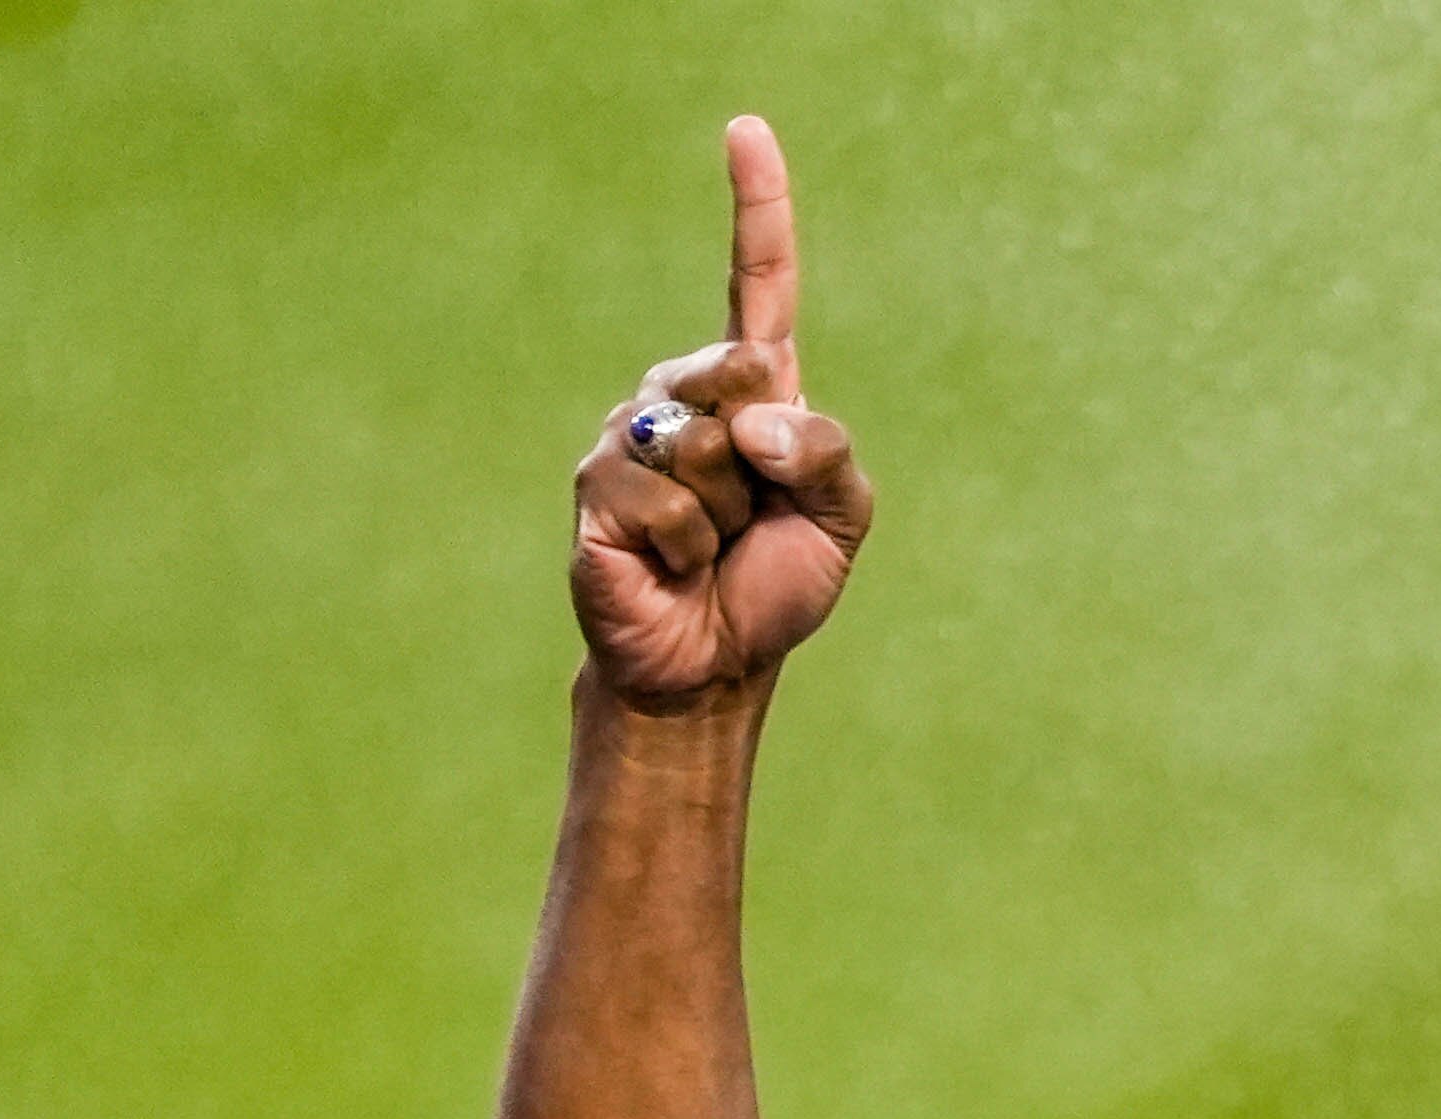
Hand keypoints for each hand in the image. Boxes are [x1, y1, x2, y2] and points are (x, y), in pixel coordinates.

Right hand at [572, 117, 874, 709]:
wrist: (716, 664)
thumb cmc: (775, 585)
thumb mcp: (843, 518)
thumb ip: (825, 450)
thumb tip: (751, 418)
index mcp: (753, 386)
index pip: (758, 280)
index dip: (757, 205)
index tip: (747, 131)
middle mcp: (684, 393)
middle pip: (740, 371)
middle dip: (767, 458)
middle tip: (753, 515)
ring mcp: (631, 434)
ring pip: (704, 445)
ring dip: (730, 514)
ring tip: (713, 547)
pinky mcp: (597, 487)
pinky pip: (668, 499)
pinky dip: (691, 546)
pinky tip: (676, 566)